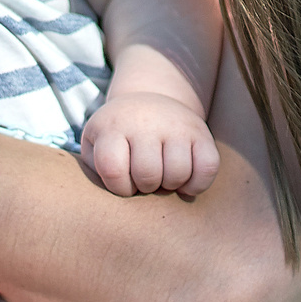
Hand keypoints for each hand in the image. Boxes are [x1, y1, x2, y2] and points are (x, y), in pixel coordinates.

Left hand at [79, 91, 220, 197]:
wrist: (148, 102)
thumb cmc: (117, 137)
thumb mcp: (95, 145)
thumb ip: (93, 172)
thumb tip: (109, 199)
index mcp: (112, 126)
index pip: (113, 169)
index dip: (119, 187)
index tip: (123, 182)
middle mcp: (144, 121)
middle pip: (148, 175)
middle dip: (145, 187)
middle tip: (144, 179)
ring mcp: (175, 125)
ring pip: (178, 173)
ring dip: (170, 186)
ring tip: (162, 176)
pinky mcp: (201, 132)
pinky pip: (207, 168)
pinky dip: (197, 184)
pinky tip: (185, 181)